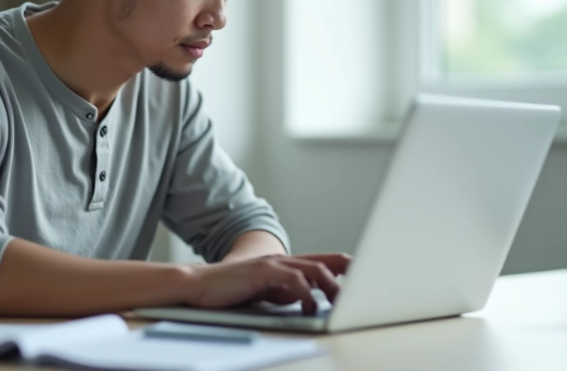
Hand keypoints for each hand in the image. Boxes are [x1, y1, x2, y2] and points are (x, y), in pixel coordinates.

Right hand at [185, 253, 351, 314]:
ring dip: (331, 286)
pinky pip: (293, 280)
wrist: (201, 284)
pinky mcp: (263, 272)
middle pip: (325, 262)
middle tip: (362, 291)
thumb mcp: (268, 292)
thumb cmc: (234, 290)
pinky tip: (309, 307)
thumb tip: (311, 298)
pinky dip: (306, 293)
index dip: (345, 265)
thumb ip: (289, 291)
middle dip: (347, 275)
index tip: (365, 275)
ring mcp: (273, 264)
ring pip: (314, 269)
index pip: (323, 260)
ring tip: (341, 303)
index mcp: (286, 264)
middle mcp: (283, 260)